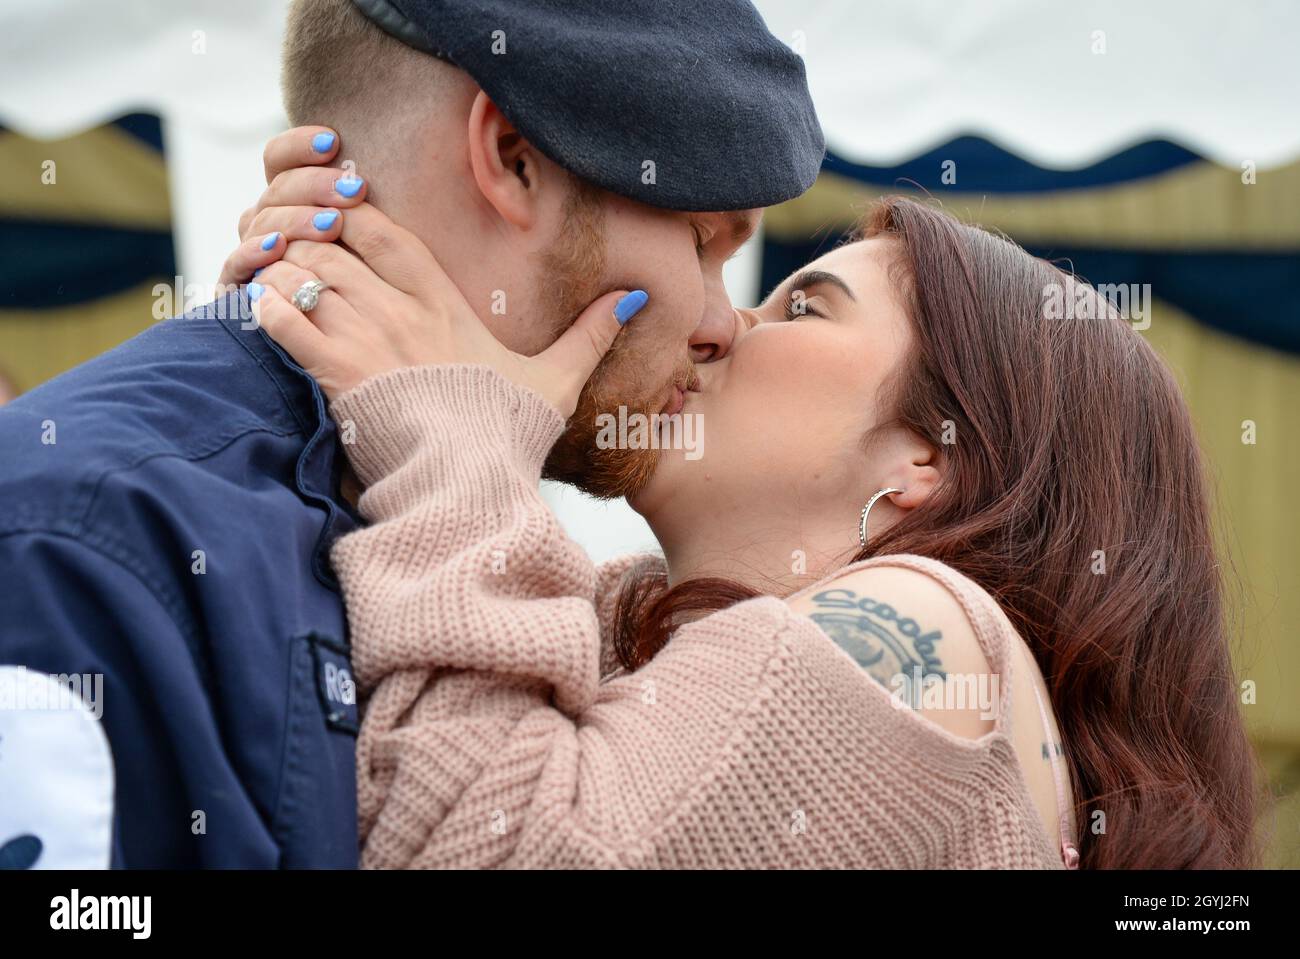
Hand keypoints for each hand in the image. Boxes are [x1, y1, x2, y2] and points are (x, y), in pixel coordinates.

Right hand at [217, 126, 367, 285]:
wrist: (366, 360)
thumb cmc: (380, 301)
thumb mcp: (378, 249)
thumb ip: (366, 211)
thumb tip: (370, 172)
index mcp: (294, 203)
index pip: (280, 158)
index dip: (300, 145)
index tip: (333, 141)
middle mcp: (268, 223)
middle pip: (275, 187)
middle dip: (313, 184)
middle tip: (352, 190)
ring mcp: (251, 255)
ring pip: (260, 221)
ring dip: (295, 218)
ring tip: (331, 223)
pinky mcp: (237, 292)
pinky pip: (237, 265)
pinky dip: (254, 253)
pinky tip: (278, 247)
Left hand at [246, 205, 647, 417]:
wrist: (472, 487)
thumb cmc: (509, 436)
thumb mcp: (557, 380)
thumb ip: (589, 335)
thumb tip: (631, 299)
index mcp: (445, 305)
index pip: (388, 233)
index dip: (356, 209)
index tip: (340, 207)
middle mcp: (402, 313)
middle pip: (335, 243)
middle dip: (306, 235)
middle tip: (291, 242)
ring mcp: (368, 342)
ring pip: (303, 272)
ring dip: (279, 267)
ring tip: (268, 272)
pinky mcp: (337, 376)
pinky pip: (283, 321)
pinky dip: (264, 308)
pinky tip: (258, 308)